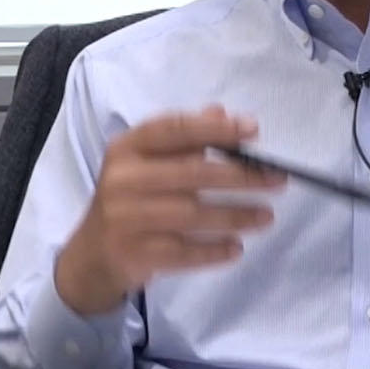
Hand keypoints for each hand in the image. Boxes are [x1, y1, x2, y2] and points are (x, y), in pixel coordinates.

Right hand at [54, 105, 286, 313]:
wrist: (91, 255)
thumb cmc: (129, 199)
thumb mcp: (146, 163)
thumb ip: (183, 138)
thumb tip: (222, 113)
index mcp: (127, 148)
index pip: (174, 129)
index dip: (216, 129)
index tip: (253, 130)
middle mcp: (123, 180)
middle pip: (192, 173)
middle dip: (241, 175)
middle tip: (277, 178)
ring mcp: (126, 219)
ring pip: (192, 214)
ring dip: (236, 215)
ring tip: (267, 216)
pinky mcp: (134, 254)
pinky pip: (183, 252)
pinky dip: (213, 251)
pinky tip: (237, 248)